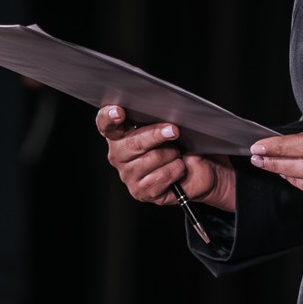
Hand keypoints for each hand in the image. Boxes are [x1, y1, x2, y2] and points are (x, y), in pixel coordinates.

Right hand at [96, 105, 236, 212]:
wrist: (197, 170)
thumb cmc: (180, 144)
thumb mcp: (169, 126)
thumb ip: (157, 119)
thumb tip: (162, 118)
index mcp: (120, 135)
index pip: (106, 124)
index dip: (109, 117)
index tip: (119, 112)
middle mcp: (119, 155)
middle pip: (132, 143)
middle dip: (155, 135)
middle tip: (174, 131)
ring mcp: (128, 175)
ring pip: (151, 159)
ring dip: (171, 154)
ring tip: (176, 154)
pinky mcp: (140, 192)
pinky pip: (160, 177)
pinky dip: (175, 170)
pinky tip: (177, 168)